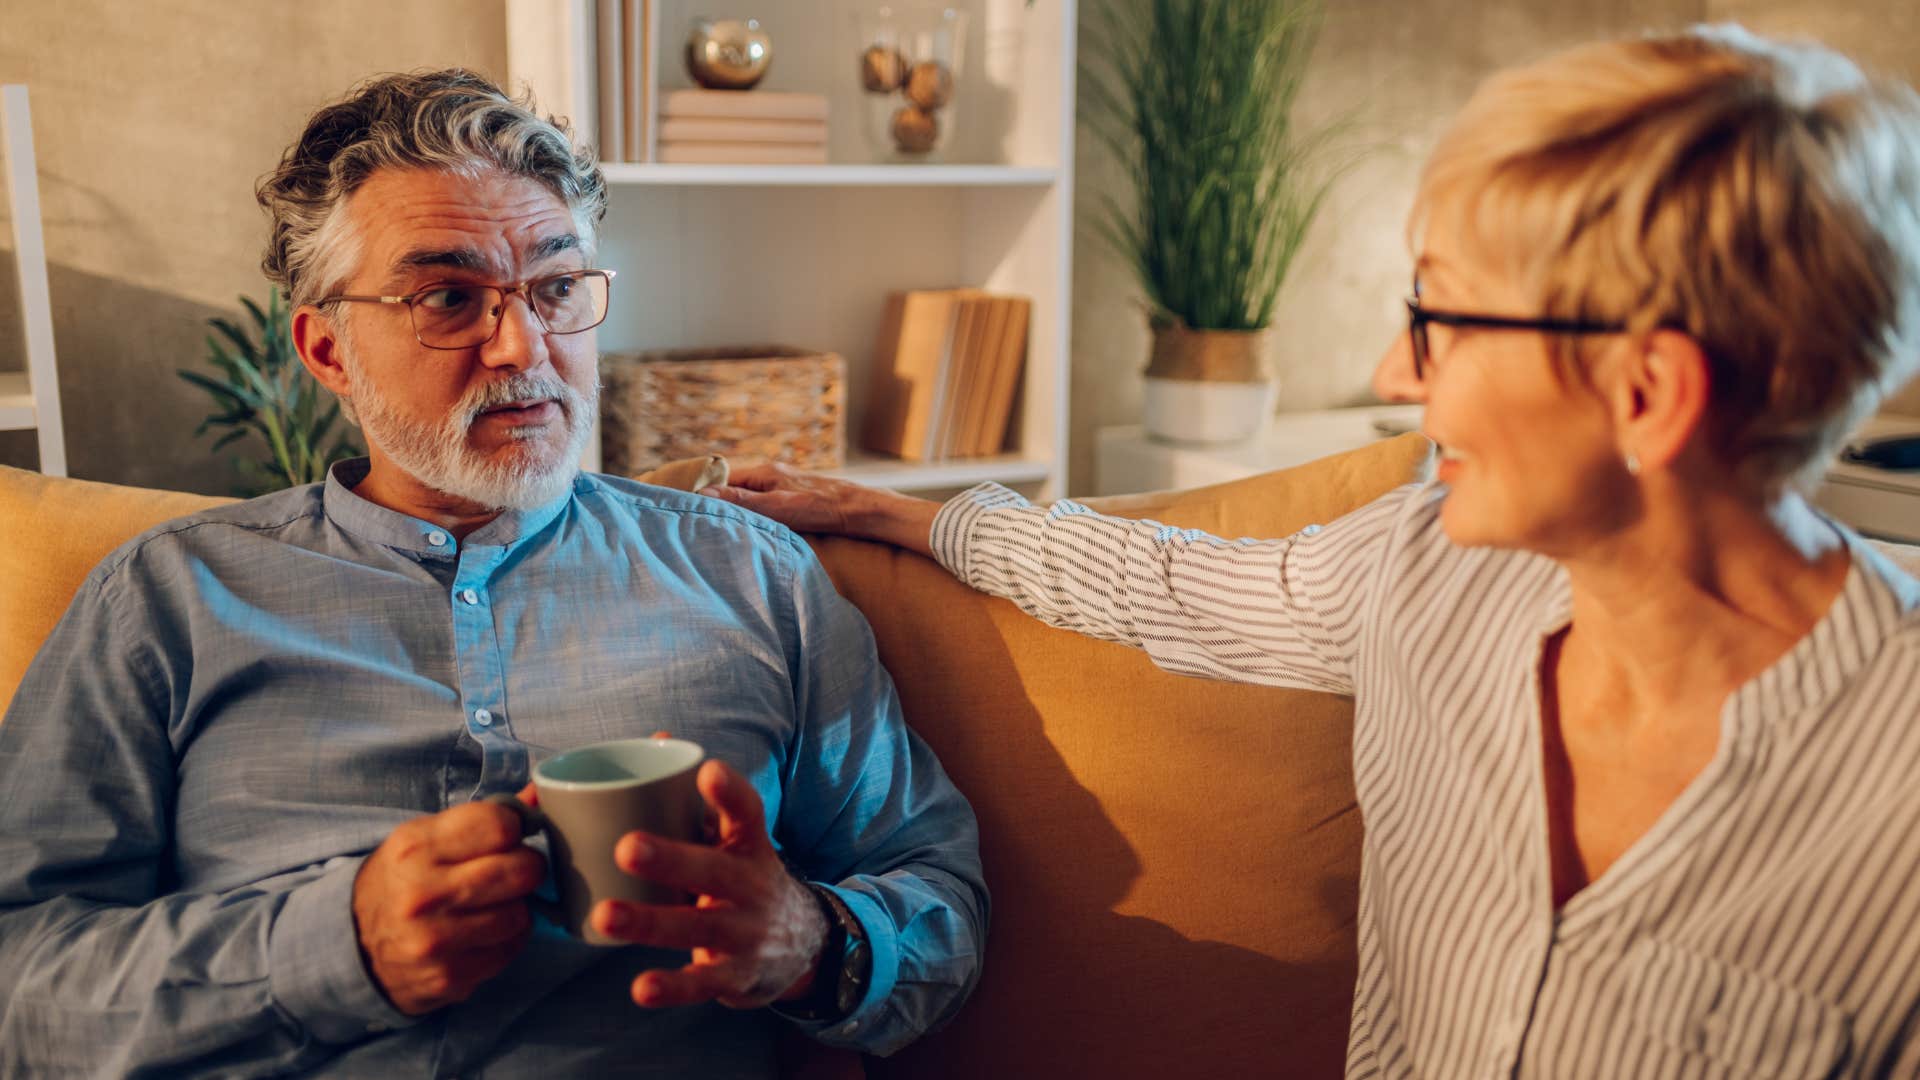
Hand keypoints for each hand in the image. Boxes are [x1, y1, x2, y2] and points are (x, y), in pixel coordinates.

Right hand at [351, 787, 545, 1014]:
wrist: (354, 945)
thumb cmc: (402, 880)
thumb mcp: (425, 838)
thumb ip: (482, 818)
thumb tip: (540, 794)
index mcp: (415, 848)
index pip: (499, 824)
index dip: (514, 827)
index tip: (507, 836)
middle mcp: (422, 894)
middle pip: (520, 870)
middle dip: (527, 867)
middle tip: (514, 870)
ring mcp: (435, 940)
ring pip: (520, 914)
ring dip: (517, 907)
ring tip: (493, 903)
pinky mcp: (449, 976)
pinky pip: (510, 949)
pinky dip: (507, 939)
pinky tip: (484, 932)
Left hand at [590, 758, 829, 1009]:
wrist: (805, 945)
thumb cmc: (746, 878)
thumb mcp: (734, 839)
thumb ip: (697, 800)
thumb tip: (658, 736)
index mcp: (750, 846)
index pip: (747, 813)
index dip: (729, 793)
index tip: (708, 771)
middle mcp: (752, 886)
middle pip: (714, 870)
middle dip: (672, 858)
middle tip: (626, 846)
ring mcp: (746, 932)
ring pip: (699, 926)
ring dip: (651, 922)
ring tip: (605, 915)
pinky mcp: (736, 975)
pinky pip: (703, 982)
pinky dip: (673, 987)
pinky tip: (640, 987)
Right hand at [703, 462, 938, 556]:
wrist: (864, 511)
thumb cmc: (824, 508)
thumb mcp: (779, 507)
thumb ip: (742, 502)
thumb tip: (704, 495)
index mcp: (763, 472)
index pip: (721, 479)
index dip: (703, 492)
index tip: (685, 507)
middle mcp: (771, 475)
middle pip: (733, 489)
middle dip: (717, 504)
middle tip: (698, 523)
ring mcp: (783, 487)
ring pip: (749, 499)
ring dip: (736, 513)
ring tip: (719, 530)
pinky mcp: (795, 500)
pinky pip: (764, 506)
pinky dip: (754, 517)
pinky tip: (751, 531)